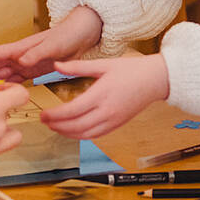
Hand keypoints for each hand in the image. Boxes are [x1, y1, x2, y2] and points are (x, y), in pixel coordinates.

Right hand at [0, 5, 103, 82]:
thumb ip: (36, 54)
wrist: (83, 33)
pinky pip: (15, 80)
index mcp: (20, 48)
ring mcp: (26, 63)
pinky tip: (1, 96)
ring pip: (2, 75)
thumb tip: (20, 62)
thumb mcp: (53, 45)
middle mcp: (20, 56)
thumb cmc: (68, 34)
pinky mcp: (34, 69)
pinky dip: (6, 87)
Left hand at [36, 52, 169, 139]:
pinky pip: (96, 135)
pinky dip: (81, 136)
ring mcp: (113, 120)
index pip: (72, 111)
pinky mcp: (117, 125)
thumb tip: (57, 65)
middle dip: (57, 126)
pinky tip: (72, 131)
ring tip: (54, 127)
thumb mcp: (103, 64)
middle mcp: (107, 111)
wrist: (156, 80)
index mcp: (102, 94)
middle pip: (76, 126)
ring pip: (85, 134)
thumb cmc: (132, 70)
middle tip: (44, 121)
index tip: (43, 114)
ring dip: (67, 133)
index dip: (55, 115)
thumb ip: (78, 67)